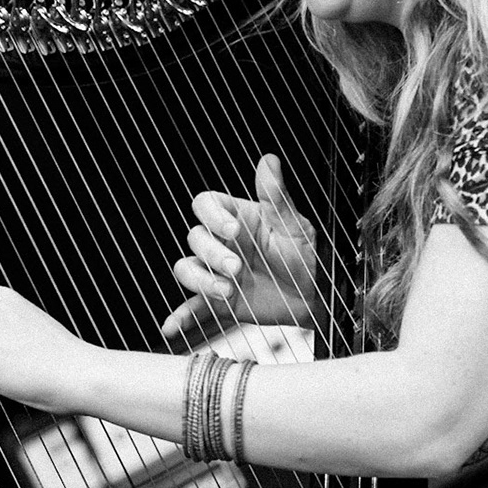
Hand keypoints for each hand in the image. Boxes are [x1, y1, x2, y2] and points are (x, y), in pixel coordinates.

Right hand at [162, 154, 321, 342]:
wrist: (314, 297)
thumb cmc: (306, 255)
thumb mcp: (294, 226)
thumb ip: (277, 197)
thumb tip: (269, 161)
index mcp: (237, 218)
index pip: (206, 205)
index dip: (212, 215)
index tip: (232, 229)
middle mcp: (221, 243)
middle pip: (196, 238)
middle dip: (213, 254)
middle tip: (237, 268)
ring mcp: (216, 272)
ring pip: (187, 268)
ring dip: (200, 280)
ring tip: (226, 292)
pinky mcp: (216, 301)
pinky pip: (191, 307)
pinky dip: (180, 317)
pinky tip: (172, 327)